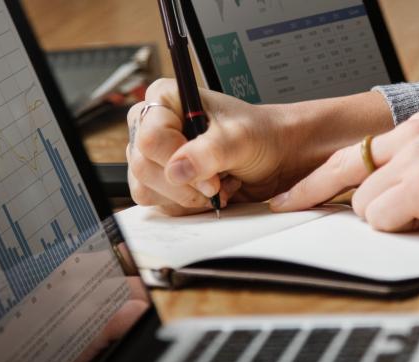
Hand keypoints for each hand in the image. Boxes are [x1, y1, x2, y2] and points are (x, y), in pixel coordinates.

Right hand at [126, 80, 392, 215]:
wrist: (275, 156)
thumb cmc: (260, 136)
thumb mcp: (240, 138)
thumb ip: (209, 152)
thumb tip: (177, 170)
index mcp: (165, 99)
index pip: (150, 138)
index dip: (178, 162)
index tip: (211, 176)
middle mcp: (153, 124)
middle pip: (143, 166)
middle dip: (184, 184)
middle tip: (217, 185)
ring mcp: (154, 155)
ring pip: (145, 187)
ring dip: (184, 197)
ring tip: (216, 186)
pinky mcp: (160, 180)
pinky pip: (157, 202)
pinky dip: (184, 205)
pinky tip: (208, 193)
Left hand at [271, 112, 418, 230]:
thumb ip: (418, 168)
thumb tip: (390, 199)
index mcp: (417, 127)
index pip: (352, 152)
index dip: (316, 178)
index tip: (291, 195)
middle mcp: (411, 136)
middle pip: (347, 177)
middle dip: (329, 201)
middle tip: (292, 211)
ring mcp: (417, 158)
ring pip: (365, 204)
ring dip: (387, 219)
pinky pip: (384, 219)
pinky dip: (401, 227)